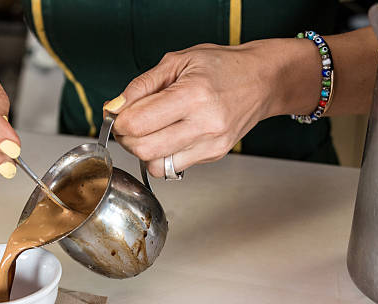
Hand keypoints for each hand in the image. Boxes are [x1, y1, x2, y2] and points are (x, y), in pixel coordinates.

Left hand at [106, 40, 319, 177]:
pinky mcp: (214, 156)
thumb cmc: (222, 66)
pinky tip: (168, 137)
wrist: (263, 80)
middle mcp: (204, 124)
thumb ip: (142, 86)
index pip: (139, 123)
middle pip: (144, 149)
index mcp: (192, 95)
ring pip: (156, 166)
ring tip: (148, 132)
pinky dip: (161, 156)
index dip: (119, 121)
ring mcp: (210, 144)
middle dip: (126, 139)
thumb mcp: (178, 61)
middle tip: (128, 124)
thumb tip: (114, 107)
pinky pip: (173, 167)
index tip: (116, 114)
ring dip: (142, 151)